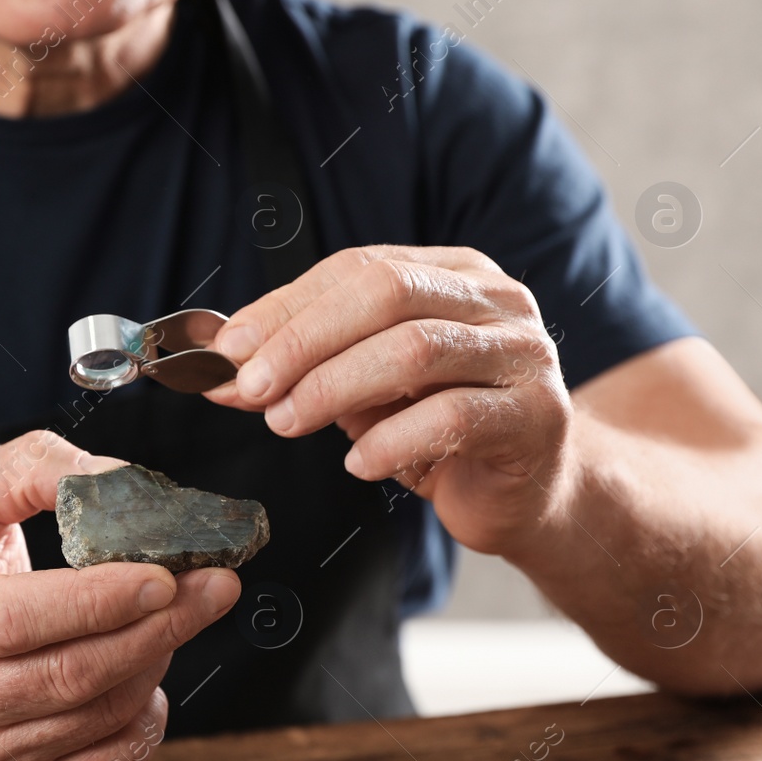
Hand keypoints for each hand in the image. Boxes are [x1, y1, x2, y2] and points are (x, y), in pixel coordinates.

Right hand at [0, 430, 239, 760]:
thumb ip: (29, 472)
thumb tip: (117, 480)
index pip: (18, 620)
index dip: (96, 601)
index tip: (163, 575)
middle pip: (70, 674)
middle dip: (156, 628)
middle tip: (215, 587)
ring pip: (99, 715)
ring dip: (154, 660)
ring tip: (171, 615)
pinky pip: (112, 759)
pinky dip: (146, 714)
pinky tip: (144, 670)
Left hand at [207, 245, 573, 554]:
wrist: (529, 493)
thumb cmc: (440, 431)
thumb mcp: (365, 388)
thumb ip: (305, 368)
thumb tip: (225, 368)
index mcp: (452, 274)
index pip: (359, 268)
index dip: (287, 305)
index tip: (230, 348)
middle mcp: (496, 300)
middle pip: (386, 293)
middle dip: (305, 340)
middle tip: (252, 388)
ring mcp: (524, 354)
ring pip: (415, 349)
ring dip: (334, 386)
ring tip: (287, 422)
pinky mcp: (536, 417)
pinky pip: (452, 417)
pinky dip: (390, 440)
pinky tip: (358, 464)